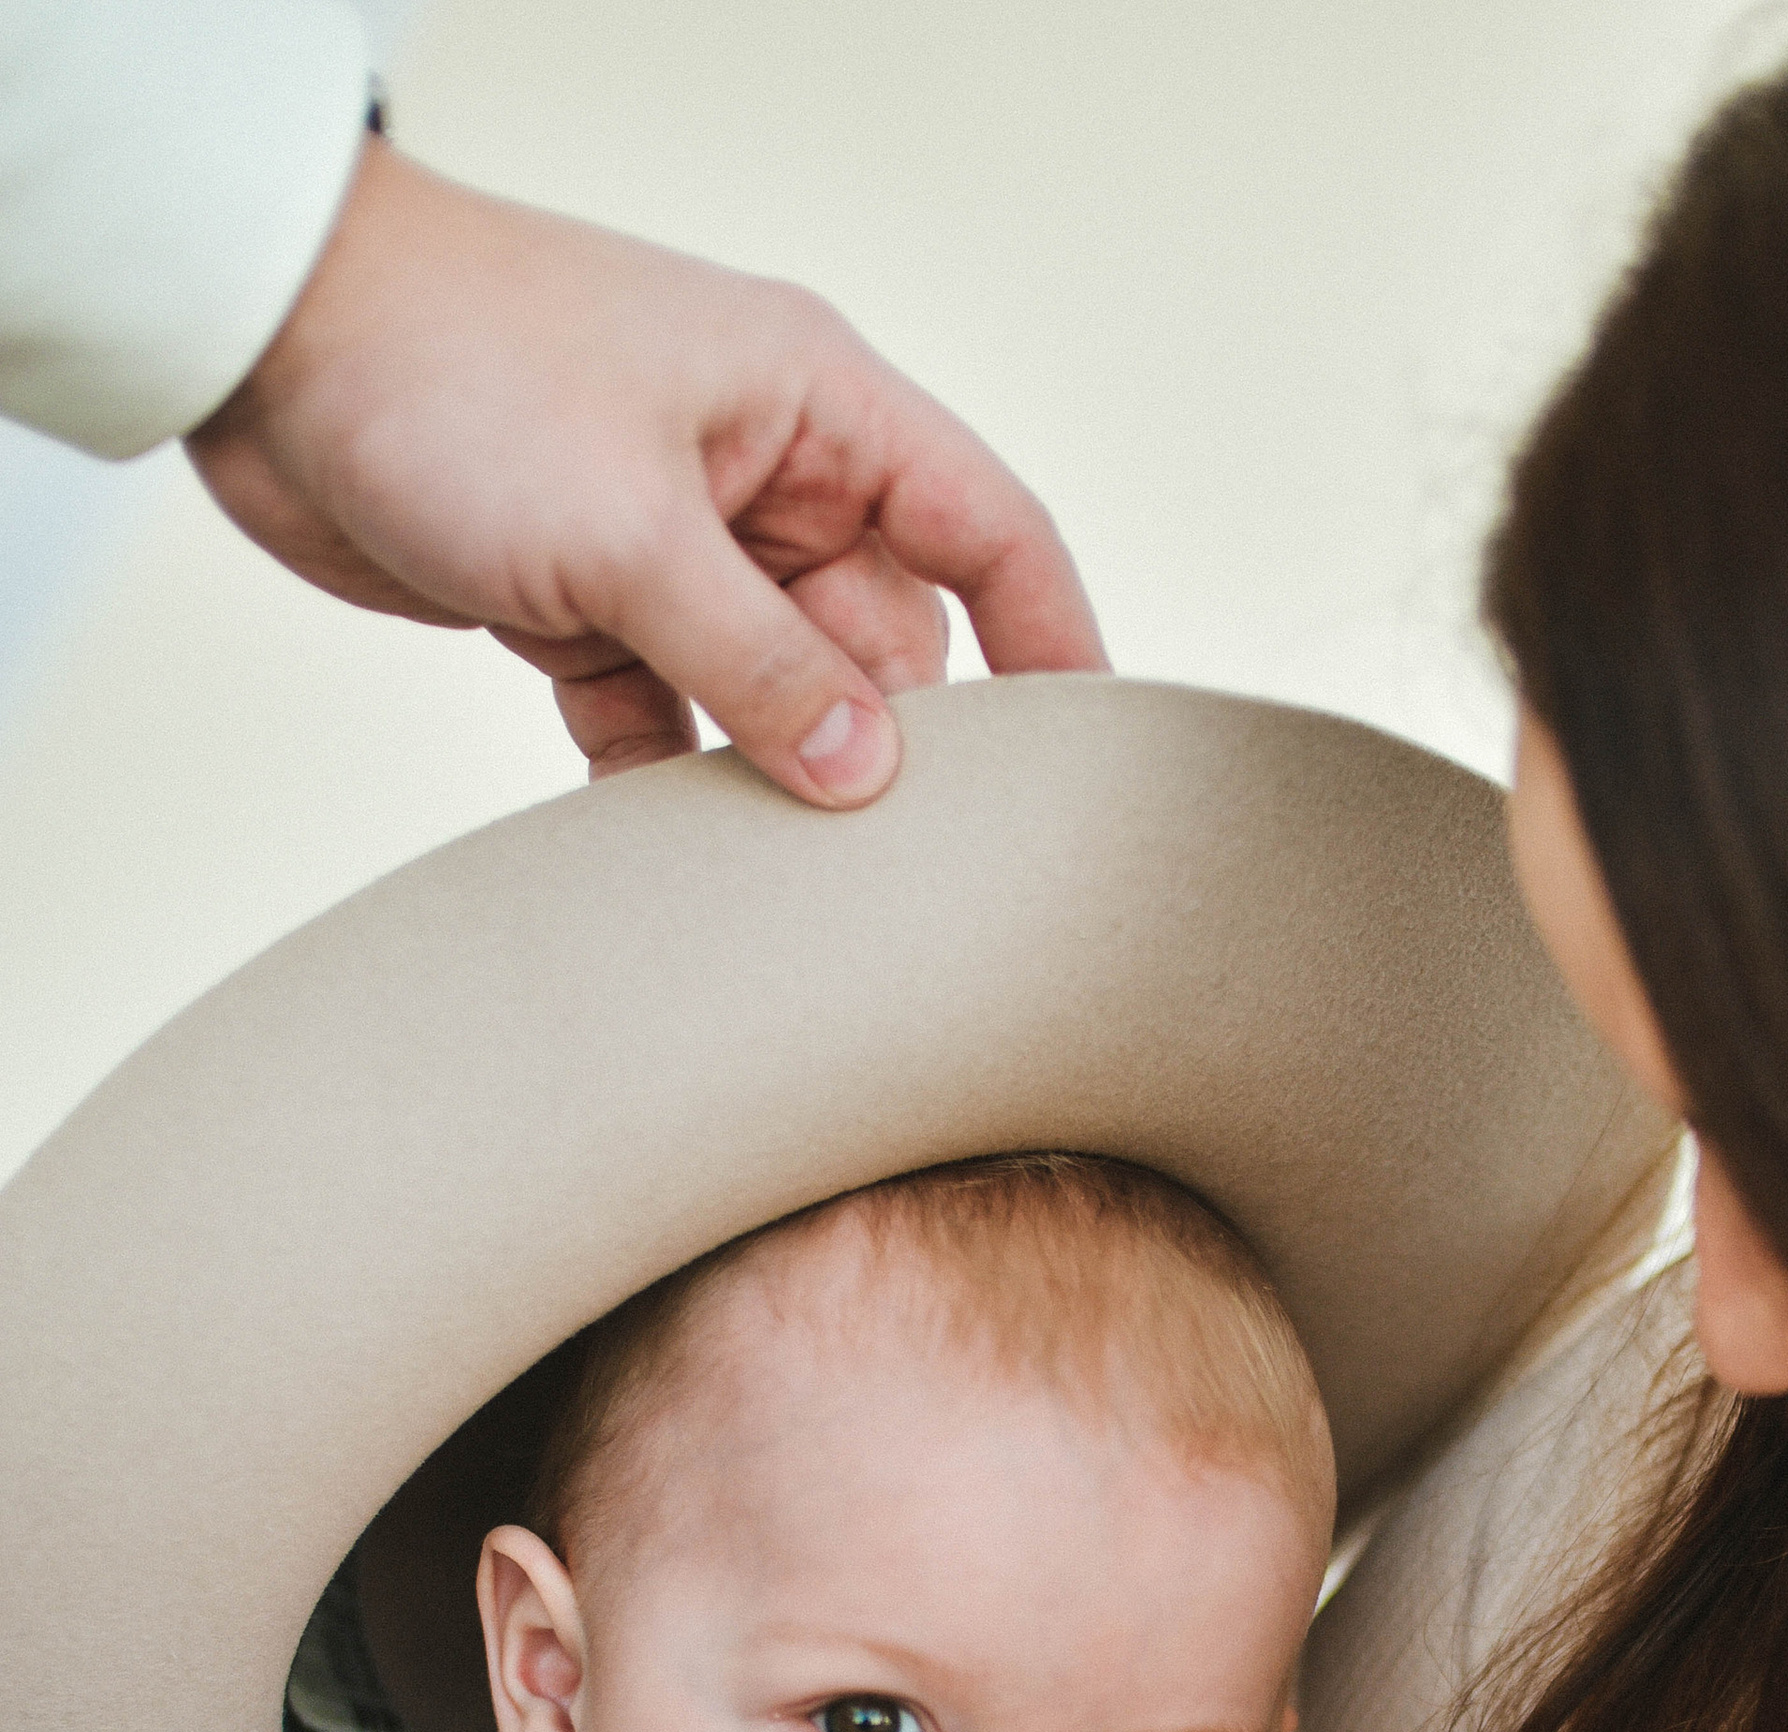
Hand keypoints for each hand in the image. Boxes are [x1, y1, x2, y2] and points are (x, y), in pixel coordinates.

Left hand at [187, 138, 1106, 803]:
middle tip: (905, 876)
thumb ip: (762, 664)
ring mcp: (674, 542)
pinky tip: (665, 863)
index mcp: (815, 408)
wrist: (259, 342)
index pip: (990, 532)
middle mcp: (762, 474)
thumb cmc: (453, 366)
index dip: (1055, 647)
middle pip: (884, 639)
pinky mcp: (583, 601)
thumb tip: (869, 777)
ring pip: (773, 693)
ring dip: (771, 782)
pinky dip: (664, 784)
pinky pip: (664, 716)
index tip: (1086, 768)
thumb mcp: (631, 530)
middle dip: (892, 750)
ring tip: (789, 891)